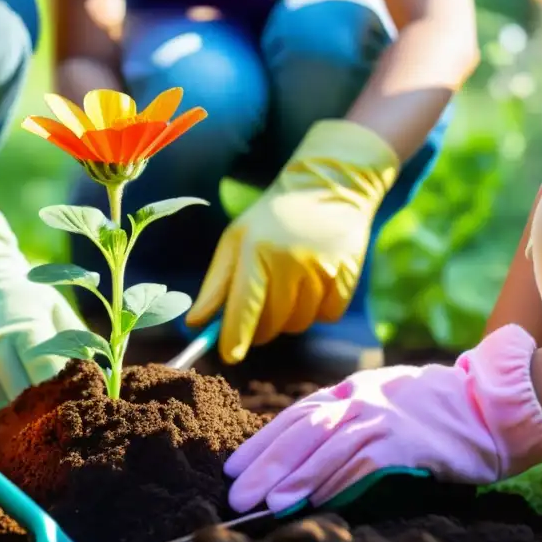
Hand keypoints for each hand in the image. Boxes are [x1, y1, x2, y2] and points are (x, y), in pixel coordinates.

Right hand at [0, 174, 86, 415]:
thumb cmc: (24, 295)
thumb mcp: (54, 306)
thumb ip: (79, 339)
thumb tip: (105, 377)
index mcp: (27, 324)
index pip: (46, 374)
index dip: (60, 393)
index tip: (70, 404)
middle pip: (20, 394)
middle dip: (37, 406)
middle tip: (49, 412)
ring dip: (12, 408)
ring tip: (26, 402)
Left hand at [186, 120, 398, 363]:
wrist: (329, 185)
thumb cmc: (272, 217)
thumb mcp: (236, 240)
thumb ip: (216, 285)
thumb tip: (195, 324)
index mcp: (256, 251)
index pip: (243, 307)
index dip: (234, 337)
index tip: (229, 356)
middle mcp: (290, 262)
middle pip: (271, 324)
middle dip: (260, 327)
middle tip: (259, 309)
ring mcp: (321, 270)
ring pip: (298, 324)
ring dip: (288, 317)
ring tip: (288, 285)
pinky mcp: (346, 277)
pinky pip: (326, 316)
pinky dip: (317, 309)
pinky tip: (313, 281)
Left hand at [224, 324, 541, 513]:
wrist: (487, 403)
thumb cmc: (429, 412)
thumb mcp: (379, 405)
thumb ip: (344, 422)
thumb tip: (299, 459)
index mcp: (347, 392)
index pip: (293, 417)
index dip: (261, 443)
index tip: (232, 468)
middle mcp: (358, 400)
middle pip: (301, 431)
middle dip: (265, 464)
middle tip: (236, 495)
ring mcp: (381, 418)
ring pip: (326, 447)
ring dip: (295, 477)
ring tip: (268, 503)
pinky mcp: (405, 440)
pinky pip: (362, 463)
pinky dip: (336, 482)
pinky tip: (316, 502)